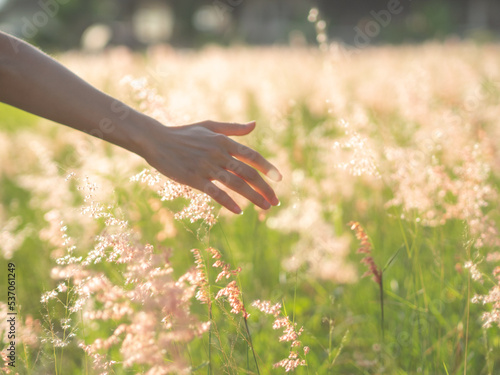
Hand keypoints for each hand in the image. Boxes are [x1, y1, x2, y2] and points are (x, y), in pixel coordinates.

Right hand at [141, 120, 281, 213]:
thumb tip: (255, 124)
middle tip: (276, 201)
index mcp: (224, 141)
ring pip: (235, 184)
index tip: (279, 179)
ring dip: (253, 197)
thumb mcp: (210, 126)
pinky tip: (239, 211)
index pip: (251, 155)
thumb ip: (233, 128)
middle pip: (247, 173)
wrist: (157, 140)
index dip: (267, 167)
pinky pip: (215, 192)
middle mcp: (218, 154)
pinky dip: (228, 202)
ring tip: (266, 207)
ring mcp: (206, 167)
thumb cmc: (184, 133)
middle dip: (265, 188)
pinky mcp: (194, 179)